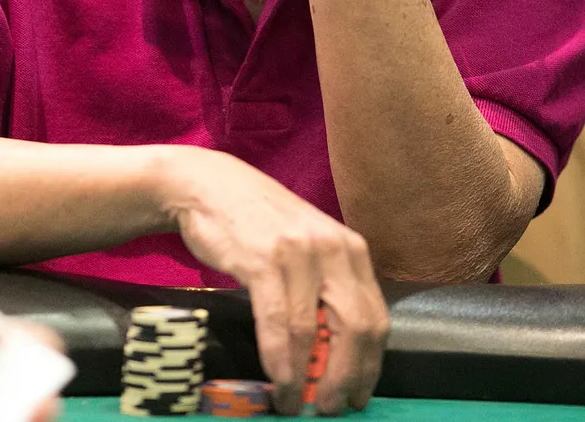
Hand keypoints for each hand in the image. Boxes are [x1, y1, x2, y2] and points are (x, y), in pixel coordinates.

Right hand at [157, 147, 388, 415]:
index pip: (376, 318)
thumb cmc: (258, 224)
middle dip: (347, 378)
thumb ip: (326, 289)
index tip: (357, 396)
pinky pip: (279, 322)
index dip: (369, 365)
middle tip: (331, 408)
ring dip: (306, 377)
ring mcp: (299, 252)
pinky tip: (277, 380)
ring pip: (316, 331)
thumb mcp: (306, 250)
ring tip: (294, 403)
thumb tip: (337, 355)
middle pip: (357, 328)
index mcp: (352, 249)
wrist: (208, 186)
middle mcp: (334, 248)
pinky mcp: (264, 259)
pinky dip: (279, 359)